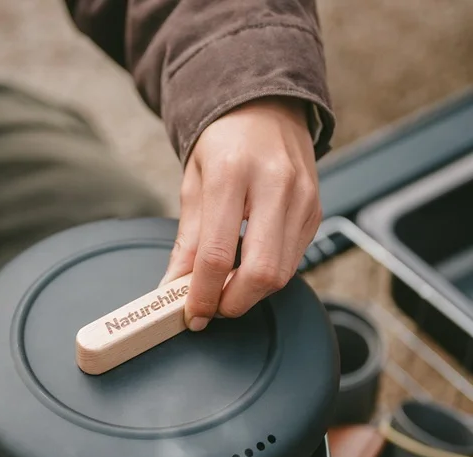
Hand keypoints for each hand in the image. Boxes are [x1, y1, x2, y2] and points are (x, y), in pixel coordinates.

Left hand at [161, 97, 320, 330]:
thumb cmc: (223, 144)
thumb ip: (187, 242)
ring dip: (251, 294)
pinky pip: (293, 261)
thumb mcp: (193, 185)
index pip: (217, 254)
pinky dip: (268, 276)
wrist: (265, 109)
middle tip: (211, 308)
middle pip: (261, 272)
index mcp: (232, 174)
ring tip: (226, 289)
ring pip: (282, 273)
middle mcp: (275, 185)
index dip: (203, 294)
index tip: (191, 314)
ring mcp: (302, 198)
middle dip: (233, 303)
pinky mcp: (316, 211)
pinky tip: (248, 268)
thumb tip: (173, 289)